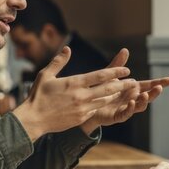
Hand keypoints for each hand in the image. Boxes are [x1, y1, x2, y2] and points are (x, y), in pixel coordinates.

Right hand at [12, 46, 137, 140]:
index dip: (115, 71)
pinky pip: (96, 109)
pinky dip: (104, 104)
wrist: (33, 119)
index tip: (126, 69)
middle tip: (134, 82)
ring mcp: (82, 108)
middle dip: (123, 85)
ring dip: (116, 95)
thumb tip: (68, 49)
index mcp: (74, 83)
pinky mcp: (81, 118)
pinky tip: (110, 101)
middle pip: (108, 89)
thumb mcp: (46, 75)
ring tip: (125, 91)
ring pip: (105, 100)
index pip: (100, 75)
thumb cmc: (38, 96)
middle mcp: (81, 95)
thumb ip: (59, 61)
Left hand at [81, 49, 168, 134]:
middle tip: (159, 87)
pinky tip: (131, 102)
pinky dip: (130, 108)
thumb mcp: (110, 75)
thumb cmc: (100, 90)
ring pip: (140, 106)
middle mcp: (132, 98)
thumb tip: (125, 49)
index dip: (160, 83)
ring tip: (145, 95)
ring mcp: (126, 108)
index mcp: (133, 88)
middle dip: (155, 93)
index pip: (149, 85)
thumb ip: (118, 64)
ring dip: (144, 101)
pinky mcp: (118, 116)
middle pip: (148, 96)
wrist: (88, 105)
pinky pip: (126, 113)